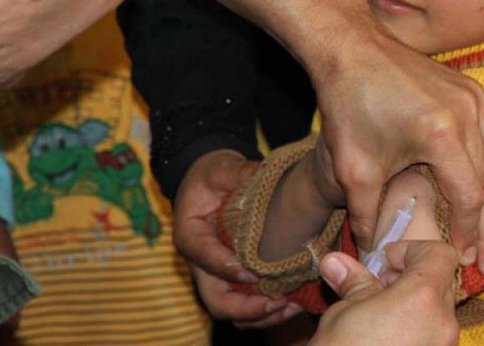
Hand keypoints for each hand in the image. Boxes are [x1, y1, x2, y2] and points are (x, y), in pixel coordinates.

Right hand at [172, 150, 301, 326]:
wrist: (210, 183)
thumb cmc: (213, 174)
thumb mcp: (222, 167)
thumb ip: (239, 172)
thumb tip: (263, 174)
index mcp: (190, 235)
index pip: (204, 257)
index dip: (228, 268)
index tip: (255, 273)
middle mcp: (200, 264)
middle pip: (215, 299)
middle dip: (247, 308)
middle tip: (280, 301)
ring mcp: (216, 276)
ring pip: (231, 310)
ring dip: (260, 316)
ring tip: (293, 307)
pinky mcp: (232, 279)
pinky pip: (245, 305)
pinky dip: (266, 311)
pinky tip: (294, 303)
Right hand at [311, 241, 460, 345]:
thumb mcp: (342, 313)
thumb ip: (352, 283)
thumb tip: (336, 262)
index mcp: (422, 299)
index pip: (441, 255)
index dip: (412, 251)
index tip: (385, 263)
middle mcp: (444, 325)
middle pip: (441, 284)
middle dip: (411, 280)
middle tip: (377, 290)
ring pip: (439, 314)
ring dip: (413, 308)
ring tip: (378, 319)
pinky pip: (434, 340)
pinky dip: (416, 333)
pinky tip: (386, 340)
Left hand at [316, 24, 483, 273]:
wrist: (351, 48)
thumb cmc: (349, 104)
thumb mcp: (353, 167)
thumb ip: (366, 215)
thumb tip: (374, 252)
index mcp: (441, 135)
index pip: (469, 197)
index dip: (469, 233)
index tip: (464, 258)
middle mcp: (469, 114)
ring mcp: (476, 97)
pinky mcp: (474, 88)